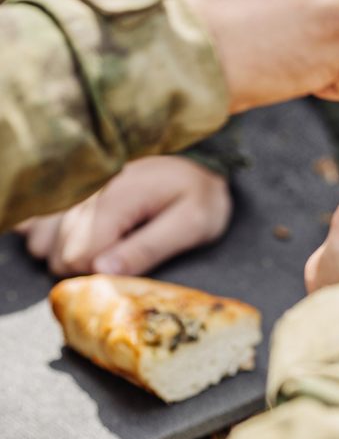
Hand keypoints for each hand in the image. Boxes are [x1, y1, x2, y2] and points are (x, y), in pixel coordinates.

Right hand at [16, 156, 231, 275]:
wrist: (197, 163)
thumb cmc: (198, 195)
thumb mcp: (191, 224)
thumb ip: (148, 249)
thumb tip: (102, 272)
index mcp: (113, 201)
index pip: (76, 258)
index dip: (101, 275)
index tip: (129, 269)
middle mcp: (83, 195)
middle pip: (59, 255)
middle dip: (89, 268)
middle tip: (127, 254)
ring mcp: (71, 194)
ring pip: (44, 244)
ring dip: (73, 255)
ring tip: (114, 244)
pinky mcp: (67, 196)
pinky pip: (40, 228)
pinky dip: (59, 239)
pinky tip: (93, 236)